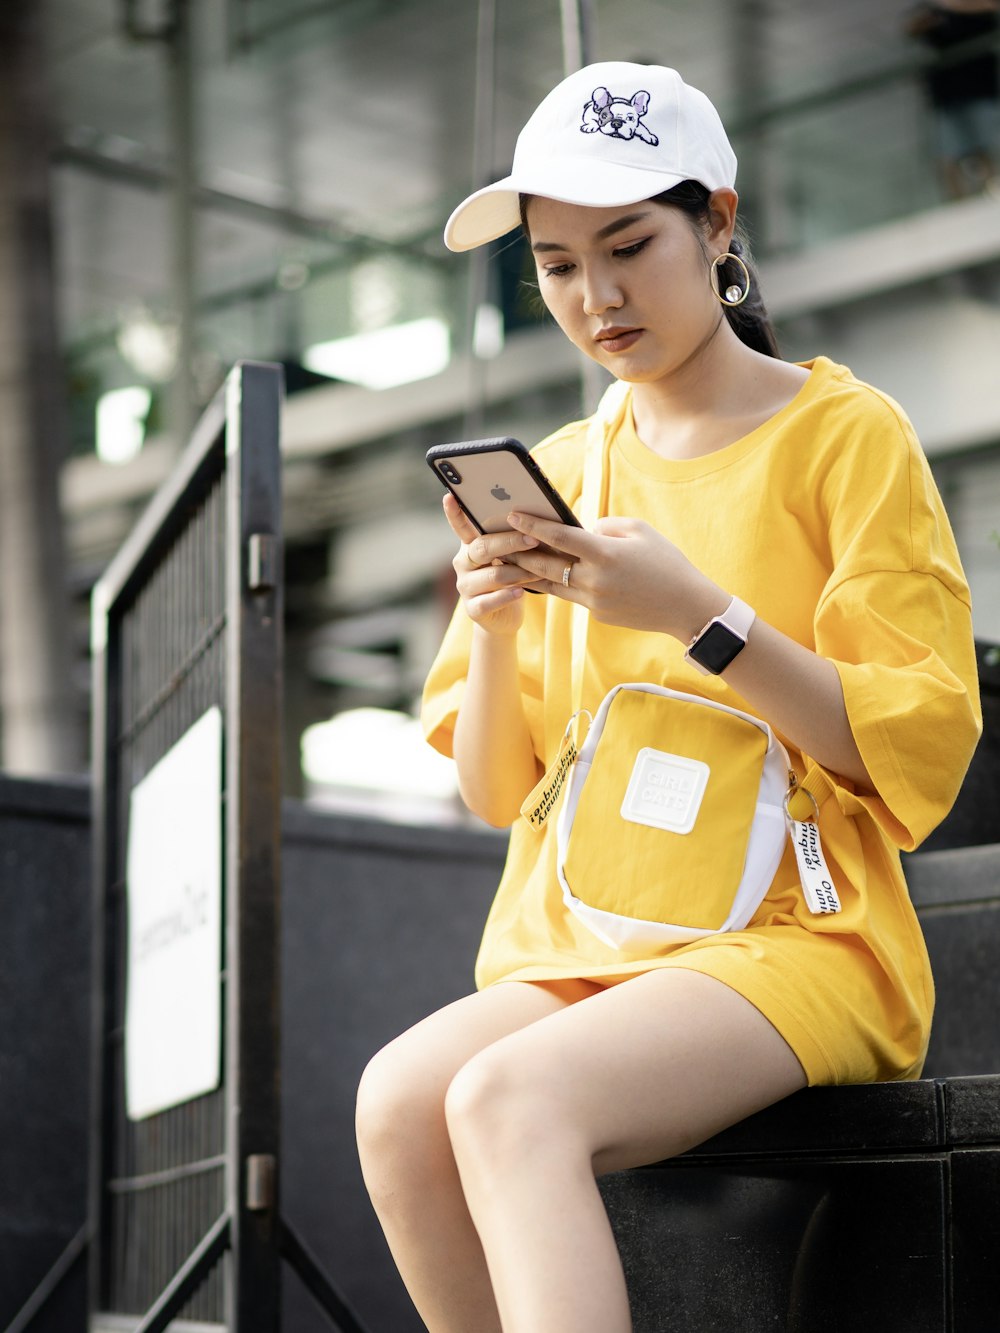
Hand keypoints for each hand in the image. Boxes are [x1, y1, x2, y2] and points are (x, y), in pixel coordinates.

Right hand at [443, 494, 543, 635]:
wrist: (505, 616)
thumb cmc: (512, 577)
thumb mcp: (510, 557)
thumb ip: (511, 539)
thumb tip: (533, 518)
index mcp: (471, 546)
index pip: (460, 526)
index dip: (454, 513)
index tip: (450, 496)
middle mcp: (463, 564)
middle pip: (483, 548)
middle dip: (510, 542)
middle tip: (533, 539)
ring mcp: (465, 587)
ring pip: (492, 575)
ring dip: (519, 572)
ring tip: (539, 571)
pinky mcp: (473, 609)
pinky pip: (489, 601)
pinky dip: (507, 596)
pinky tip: (520, 592)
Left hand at [505, 511, 726, 641]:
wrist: (685, 606)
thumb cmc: (666, 562)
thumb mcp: (641, 531)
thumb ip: (607, 526)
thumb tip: (584, 530)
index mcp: (605, 554)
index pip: (560, 537)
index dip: (533, 525)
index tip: (512, 514)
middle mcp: (594, 580)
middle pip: (546, 564)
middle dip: (521, 551)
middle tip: (499, 539)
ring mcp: (594, 601)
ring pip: (553, 585)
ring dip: (532, 572)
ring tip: (512, 559)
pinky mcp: (597, 615)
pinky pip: (572, 596)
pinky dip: (558, 584)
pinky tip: (544, 575)